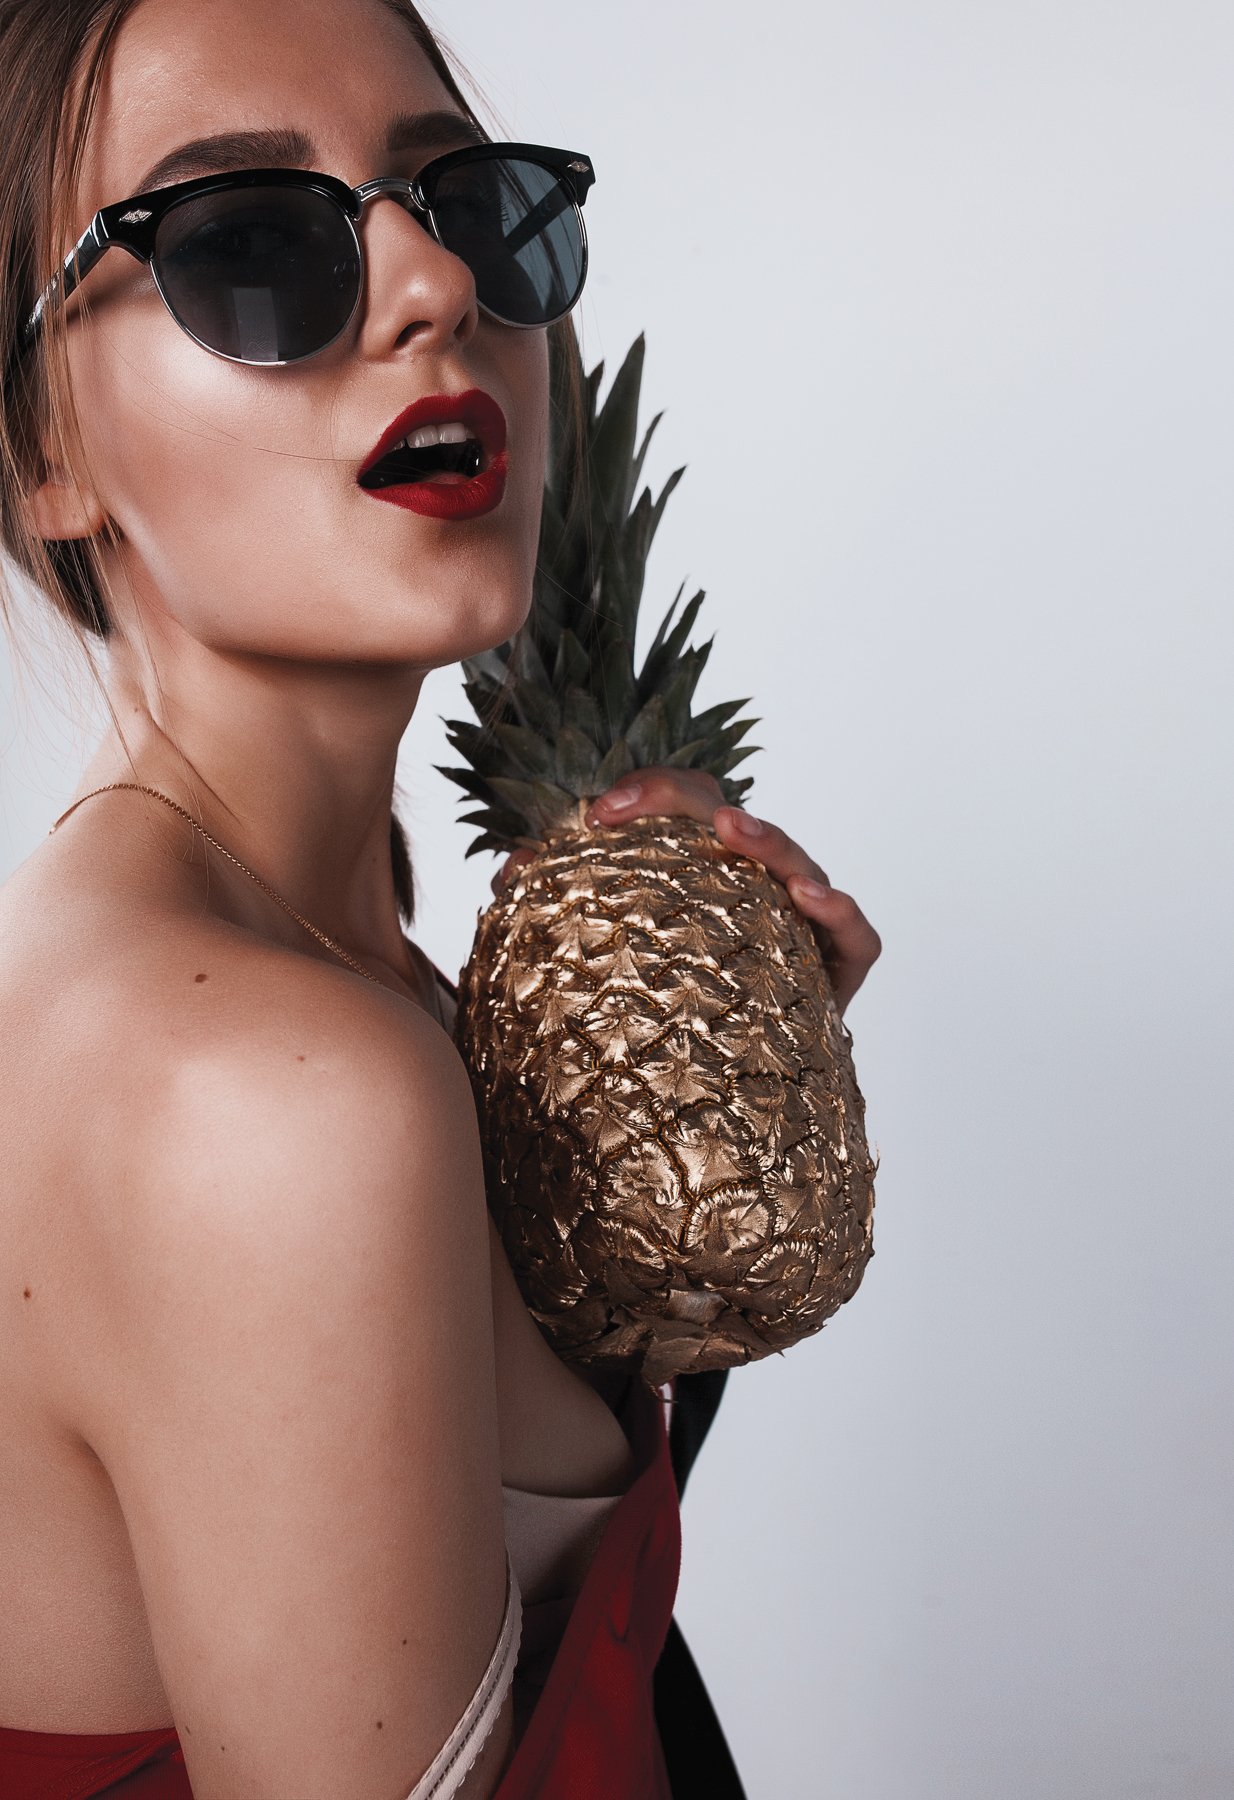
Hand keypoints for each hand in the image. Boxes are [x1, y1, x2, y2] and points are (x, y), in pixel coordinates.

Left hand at [491, 767, 880, 1016]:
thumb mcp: (594, 972)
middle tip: (632, 808)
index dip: (648, 794)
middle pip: (735, 824)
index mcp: (702, 882)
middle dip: (686, 801)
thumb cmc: (655, 1036)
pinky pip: (856, 941)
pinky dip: (841, 911)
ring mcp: (801, 934)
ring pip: (797, 866)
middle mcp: (754, 897)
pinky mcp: (837, 978)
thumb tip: (514, 868)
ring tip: (732, 830)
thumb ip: (558, 919)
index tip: (598, 811)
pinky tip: (809, 900)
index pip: (683, 812)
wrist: (709, 1126)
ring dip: (768, 841)